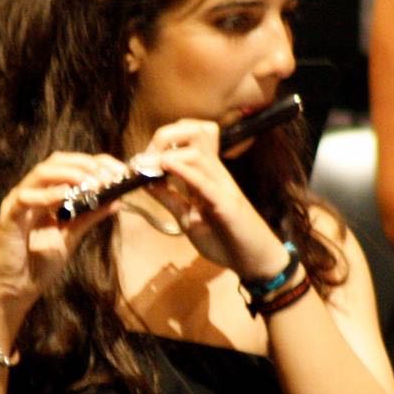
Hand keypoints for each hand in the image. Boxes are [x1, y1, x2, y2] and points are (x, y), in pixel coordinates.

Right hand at [0, 152, 128, 316]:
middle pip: (56, 162)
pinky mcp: (8, 218)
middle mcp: (32, 193)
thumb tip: (116, 201)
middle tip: (107, 174)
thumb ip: (89, 217)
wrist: (15, 292)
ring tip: (90, 181)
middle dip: (85, 164)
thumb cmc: (38, 265)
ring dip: (68, 174)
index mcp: (46, 195)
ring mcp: (18, 203)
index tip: (119, 171)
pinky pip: (25, 198)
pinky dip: (47, 194)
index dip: (95, 163)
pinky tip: (66, 194)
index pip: (70, 166)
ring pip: (41, 173)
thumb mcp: (71, 237)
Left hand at [143, 118, 290, 279]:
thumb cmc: (224, 239)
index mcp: (206, 174)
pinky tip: (166, 165)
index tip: (141, 160)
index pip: (189, 136)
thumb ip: (170, 199)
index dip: (163, 140)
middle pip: (194, 133)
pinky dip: (184, 171)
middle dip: (164, 137)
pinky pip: (205, 182)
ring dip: (168, 154)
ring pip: (198, 152)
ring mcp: (222, 187)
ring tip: (147, 166)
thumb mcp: (188, 218)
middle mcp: (215, 173)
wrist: (253, 260)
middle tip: (144, 160)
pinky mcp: (227, 204)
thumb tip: (146, 181)